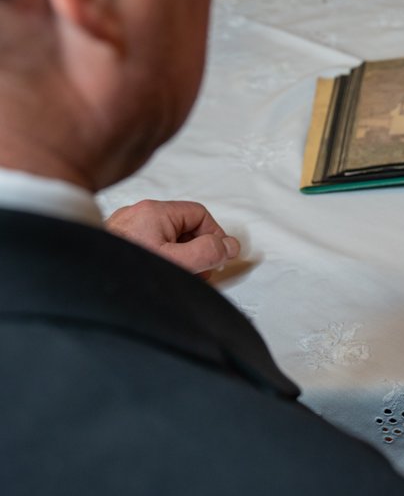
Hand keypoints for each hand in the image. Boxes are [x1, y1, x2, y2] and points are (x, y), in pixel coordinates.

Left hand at [105, 199, 239, 277]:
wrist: (81, 283)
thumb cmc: (125, 272)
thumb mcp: (177, 263)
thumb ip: (208, 252)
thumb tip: (230, 246)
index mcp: (154, 212)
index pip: (200, 214)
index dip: (214, 235)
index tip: (218, 257)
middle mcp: (137, 214)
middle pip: (184, 225)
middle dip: (197, 249)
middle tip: (198, 272)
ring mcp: (125, 227)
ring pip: (166, 236)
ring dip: (179, 256)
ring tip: (177, 277)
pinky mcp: (116, 241)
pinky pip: (149, 244)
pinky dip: (160, 258)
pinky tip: (157, 275)